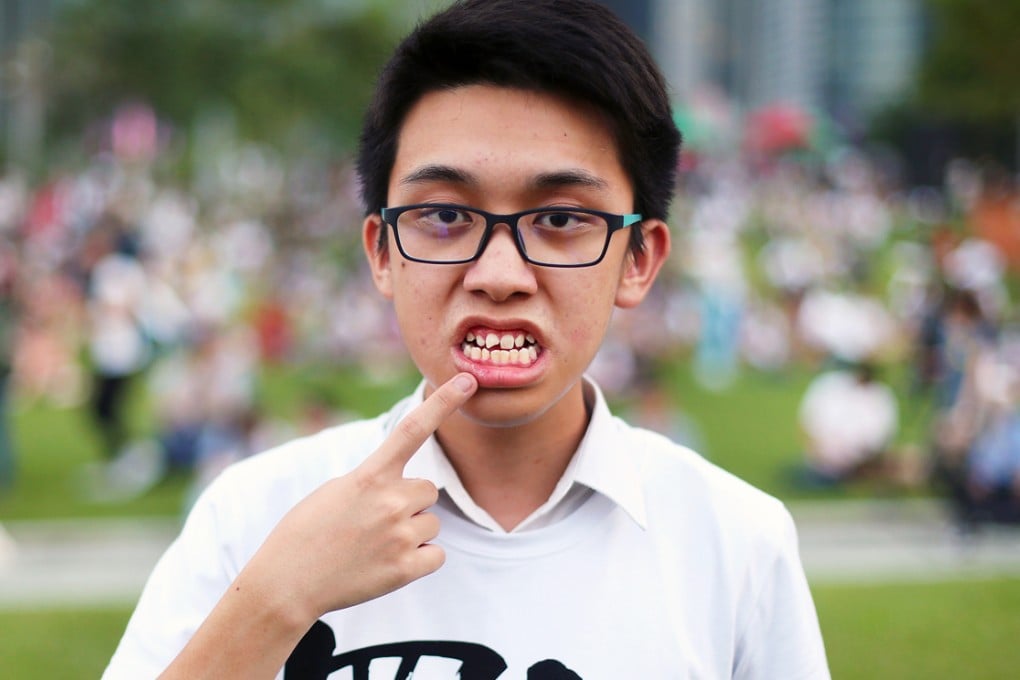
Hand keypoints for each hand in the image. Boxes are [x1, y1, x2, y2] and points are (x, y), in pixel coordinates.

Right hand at [242, 372, 477, 620]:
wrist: (287, 584)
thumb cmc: (307, 532)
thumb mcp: (336, 490)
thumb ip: (376, 481)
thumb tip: (409, 491)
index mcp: (369, 476)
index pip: (412, 429)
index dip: (443, 402)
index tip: (468, 380)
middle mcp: (390, 502)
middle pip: (428, 490)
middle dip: (410, 502)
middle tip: (374, 520)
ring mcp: (400, 536)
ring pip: (432, 522)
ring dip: (412, 531)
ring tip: (375, 544)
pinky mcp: (406, 569)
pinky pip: (437, 554)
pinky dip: (419, 559)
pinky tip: (389, 564)